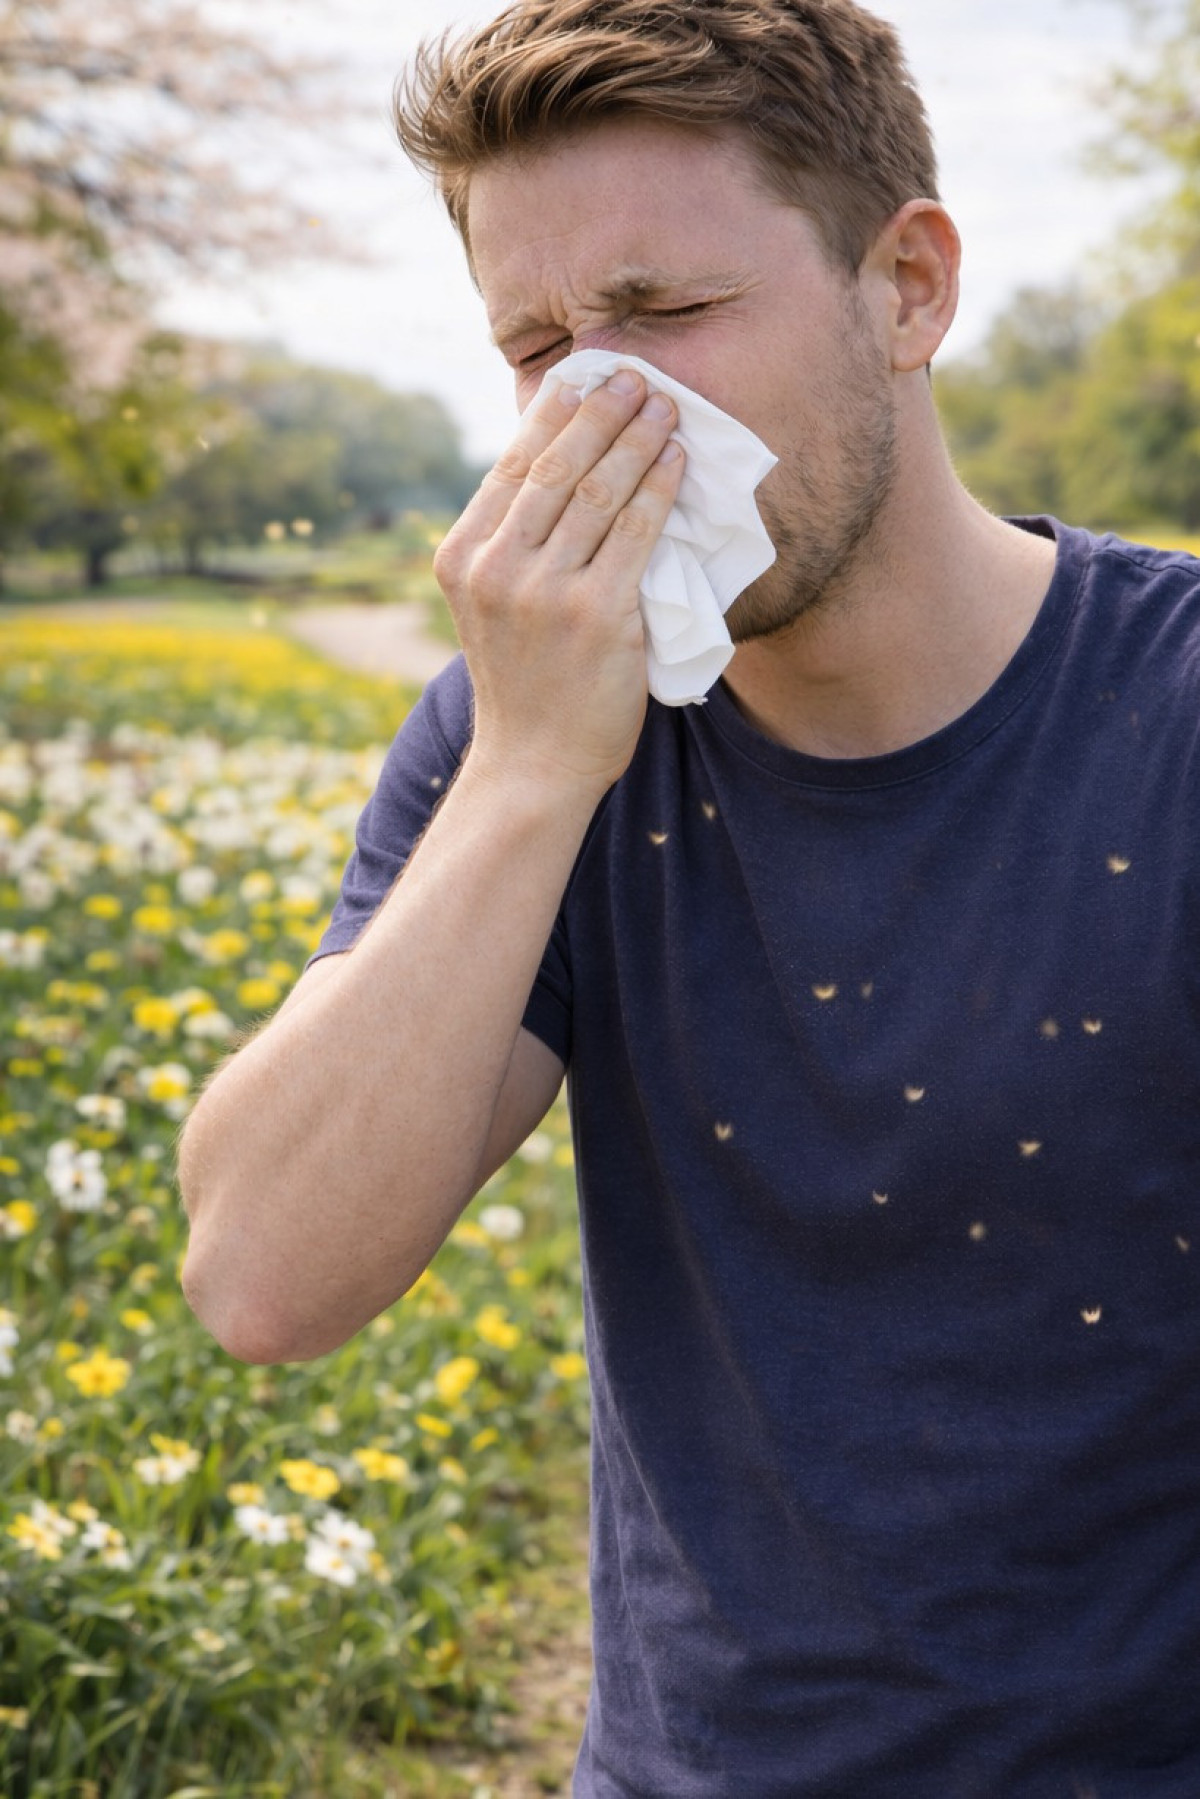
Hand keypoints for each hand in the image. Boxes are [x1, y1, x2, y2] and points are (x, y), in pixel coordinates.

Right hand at [433, 368, 684, 798]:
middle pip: (557, 467)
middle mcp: (496, 568)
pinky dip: (659, 489)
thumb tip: (559, 465)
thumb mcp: (489, 605)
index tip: (584, 376)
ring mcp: (544, 592)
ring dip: (637, 440)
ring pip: (599, 492)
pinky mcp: (597, 616)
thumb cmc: (524, 682)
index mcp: (461, 556)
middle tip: (635, 376)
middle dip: (601, 412)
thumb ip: (510, 543)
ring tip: (665, 407)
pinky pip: (636, 533)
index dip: (553, 414)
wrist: (534, 764)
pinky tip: (677, 462)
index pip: (512, 466)